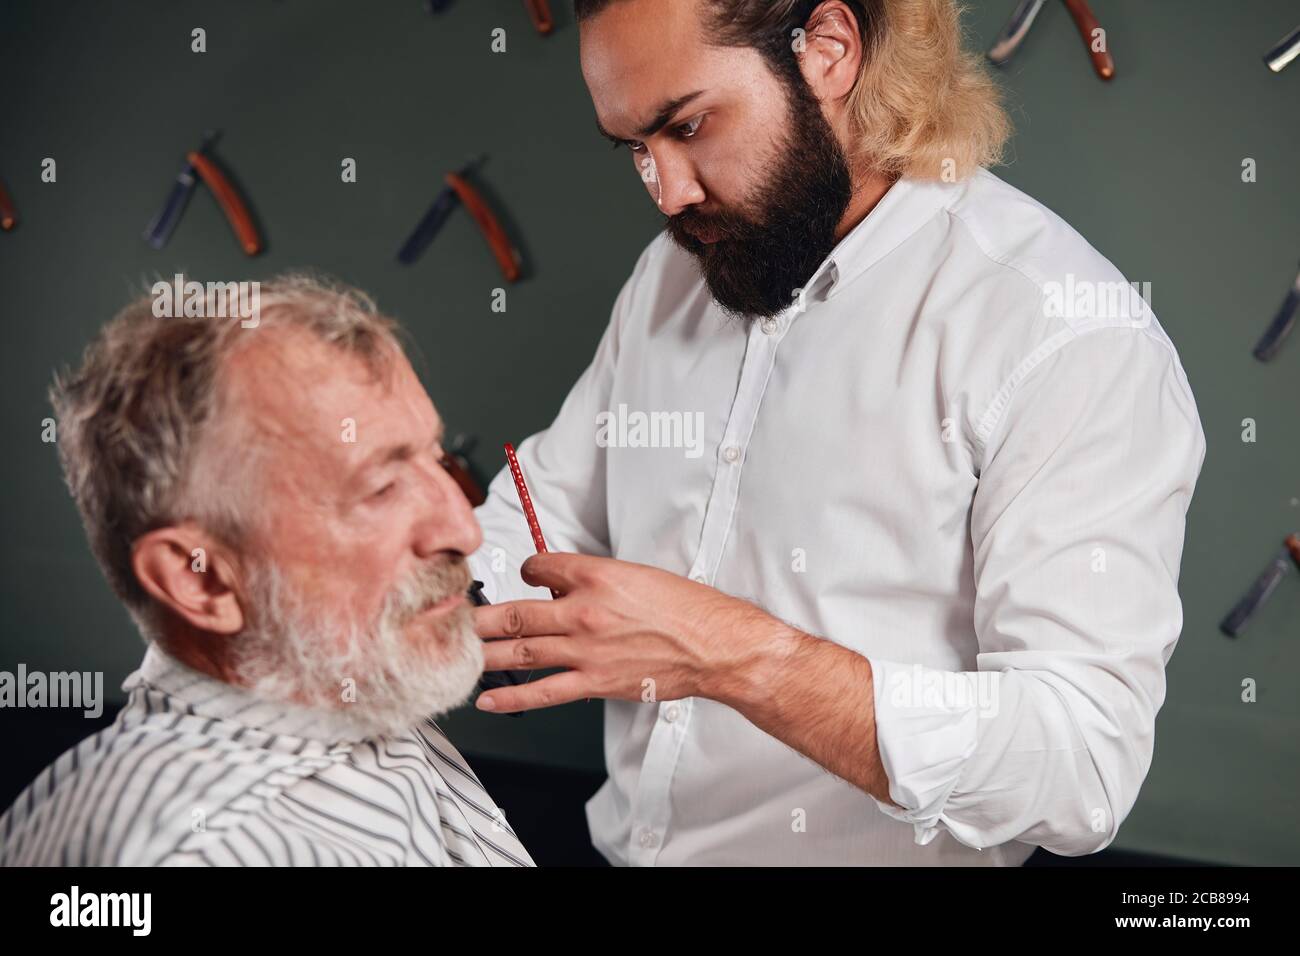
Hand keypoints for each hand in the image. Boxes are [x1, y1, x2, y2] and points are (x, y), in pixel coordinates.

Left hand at [471, 553, 793, 713]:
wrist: (714, 646)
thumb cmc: (686, 608)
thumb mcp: (638, 575)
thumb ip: (596, 580)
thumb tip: (565, 588)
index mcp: (596, 574)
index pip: (539, 566)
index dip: (526, 570)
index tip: (524, 577)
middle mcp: (584, 610)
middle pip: (516, 611)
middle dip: (480, 616)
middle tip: (452, 617)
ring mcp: (586, 649)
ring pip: (521, 649)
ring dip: (485, 652)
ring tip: (458, 653)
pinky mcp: (594, 681)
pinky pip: (543, 690)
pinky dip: (511, 696)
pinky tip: (487, 698)